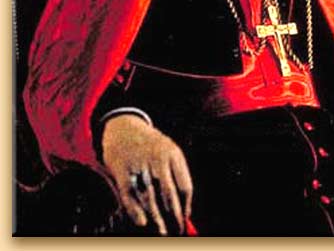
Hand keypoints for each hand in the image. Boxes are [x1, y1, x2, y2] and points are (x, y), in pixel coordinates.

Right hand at [101, 114, 192, 234]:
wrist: (123, 126)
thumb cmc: (149, 144)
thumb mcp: (168, 150)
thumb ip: (176, 174)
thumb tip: (185, 206)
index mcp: (173, 153)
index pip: (185, 186)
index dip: (186, 206)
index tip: (185, 219)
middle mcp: (157, 158)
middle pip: (169, 194)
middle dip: (174, 216)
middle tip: (176, 230)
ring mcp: (139, 163)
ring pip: (149, 197)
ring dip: (156, 219)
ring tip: (162, 232)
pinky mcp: (122, 169)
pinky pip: (129, 194)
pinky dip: (135, 210)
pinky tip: (142, 222)